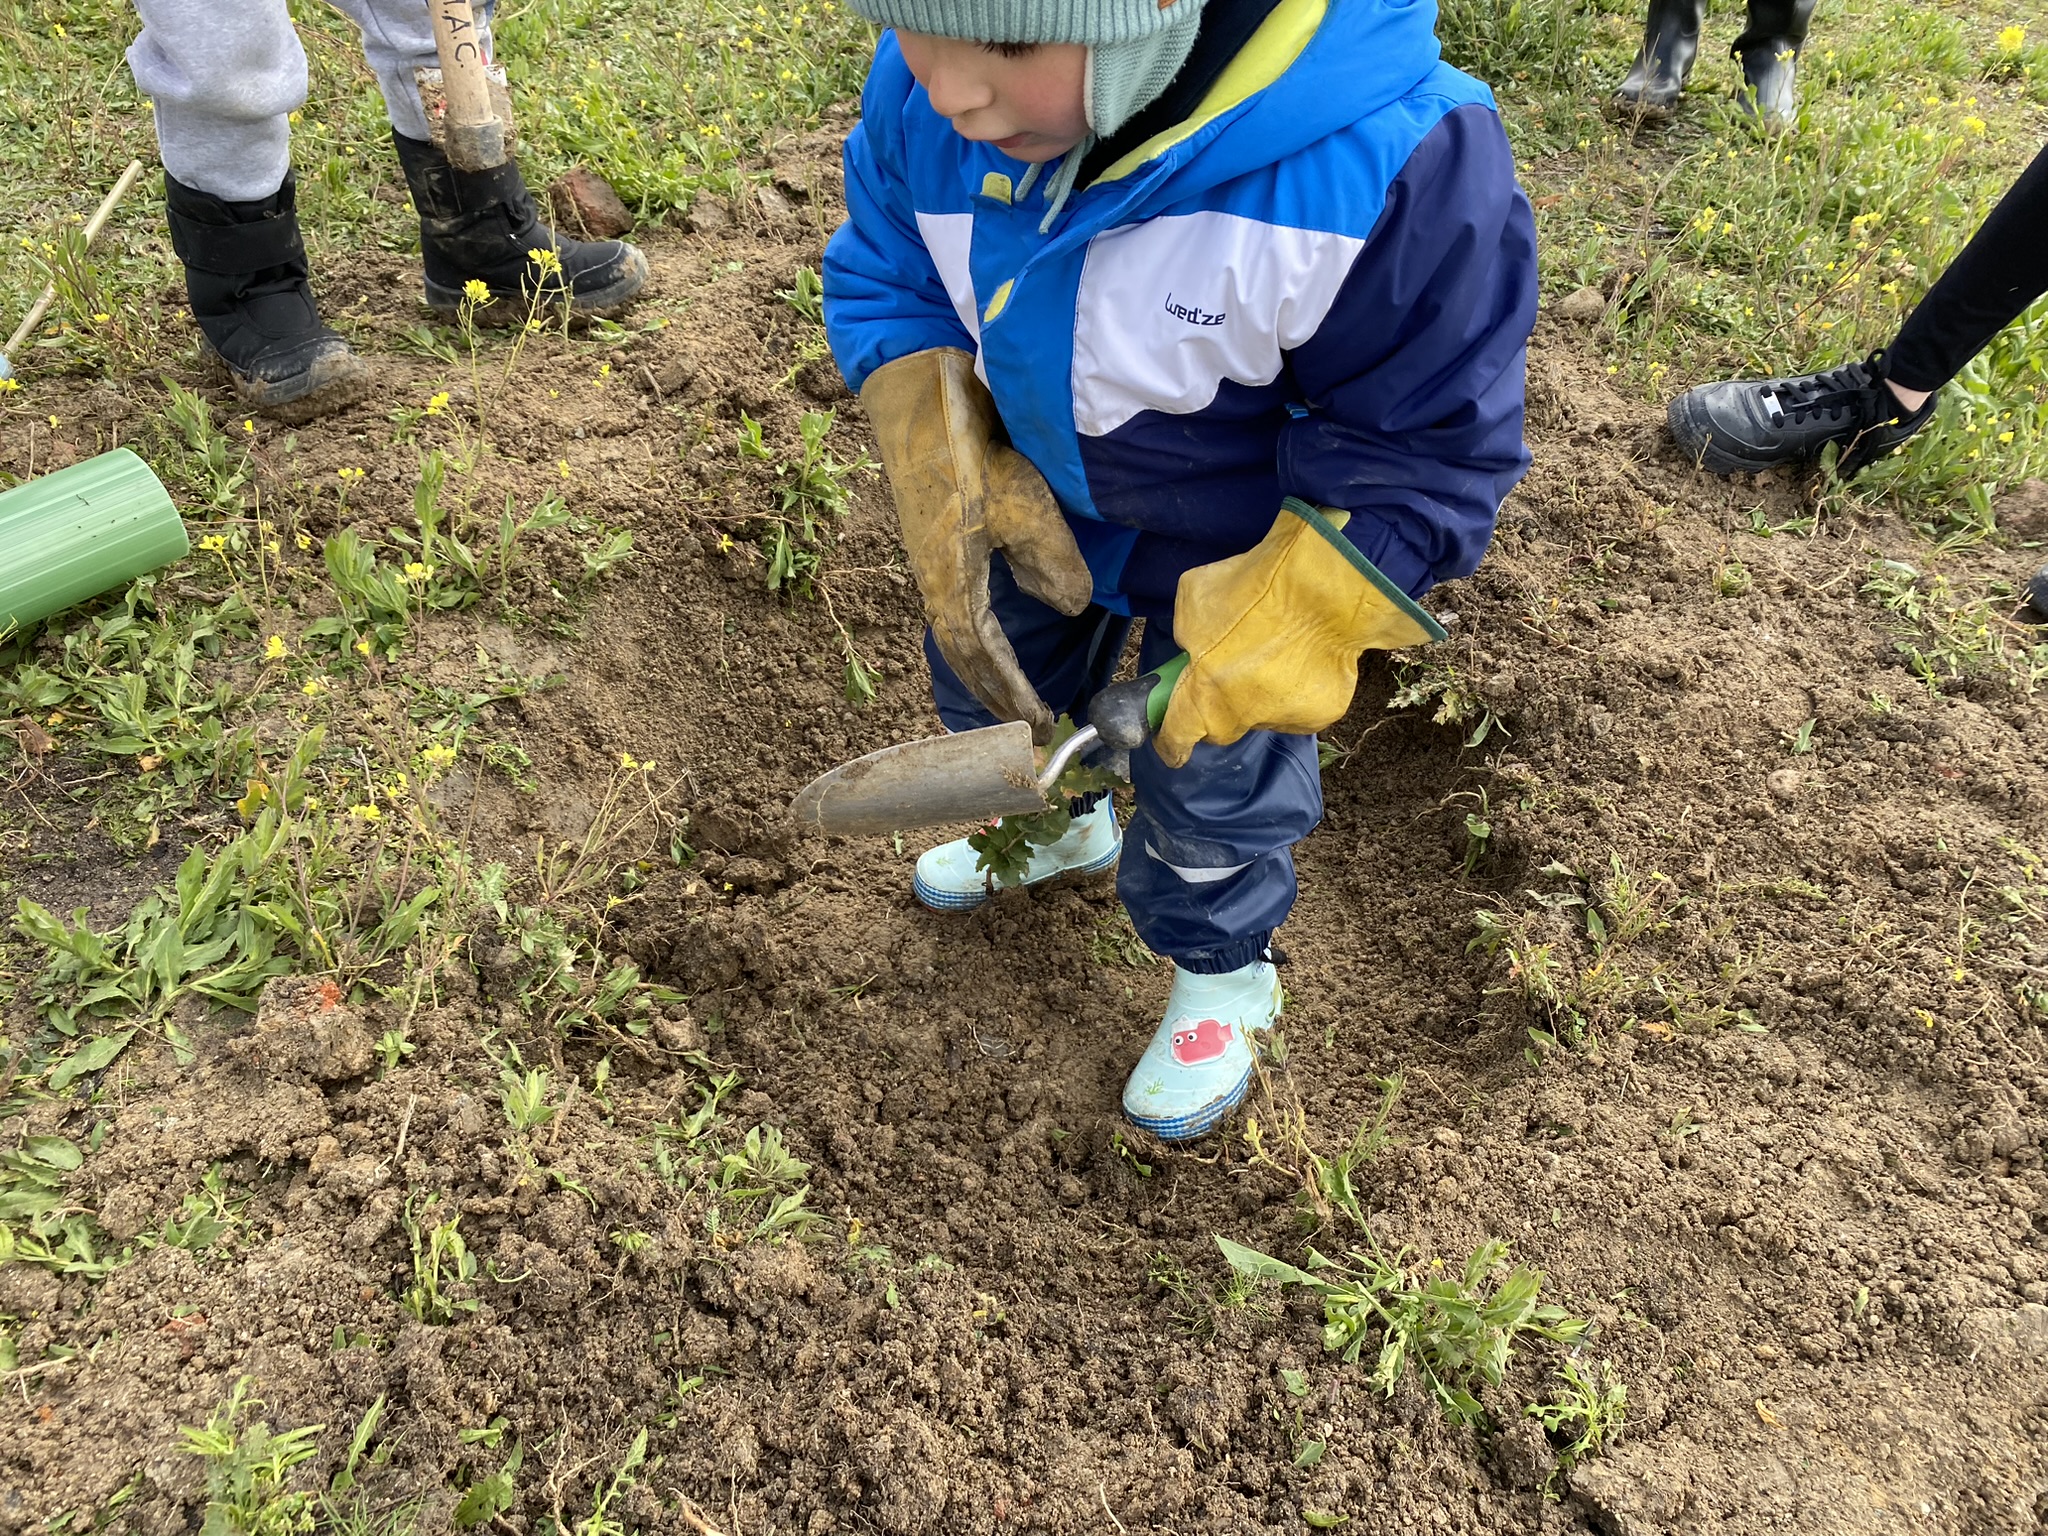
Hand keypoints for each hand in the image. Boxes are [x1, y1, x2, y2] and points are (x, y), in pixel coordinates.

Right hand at [860, 348, 1091, 738]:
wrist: (920, 398)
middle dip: (994, 696)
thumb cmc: (968, 450)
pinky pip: (957, 611)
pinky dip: (978, 641)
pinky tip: (993, 643)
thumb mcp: (1022, 502)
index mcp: (951, 583)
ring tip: (1010, 700)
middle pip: (964, 658)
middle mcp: (936, 582)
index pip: (982, 657)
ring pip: (958, 637)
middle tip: (1025, 730)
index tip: (1038, 724)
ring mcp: (932, 565)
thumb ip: (1049, 559)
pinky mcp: (937, 544)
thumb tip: (1069, 606)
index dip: (1009, 693)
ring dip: (985, 672)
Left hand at [1154, 501, 1443, 768]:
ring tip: (1278, 647)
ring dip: (1263, 691)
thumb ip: (1186, 633)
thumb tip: (1194, 645)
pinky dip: (1301, 685)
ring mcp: (1283, 719)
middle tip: (1229, 666)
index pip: (1176, 739)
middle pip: (1222, 727)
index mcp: (1201, 698)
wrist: (1322, 590)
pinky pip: (1301, 703)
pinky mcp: (1322, 713)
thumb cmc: (1251, 591)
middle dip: (1219, 705)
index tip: (1172, 748)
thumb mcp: (1194, 599)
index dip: (1171, 744)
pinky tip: (1309, 654)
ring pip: (1264, 712)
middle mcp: (1240, 719)